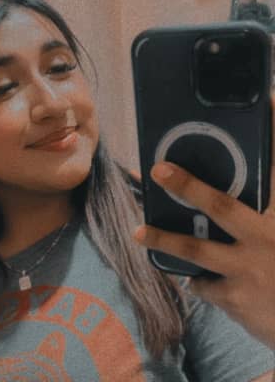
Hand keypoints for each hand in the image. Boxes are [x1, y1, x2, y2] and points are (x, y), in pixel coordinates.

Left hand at [133, 96, 274, 348]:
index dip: (272, 132)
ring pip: (194, 247)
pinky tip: (189, 274)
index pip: (272, 168)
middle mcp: (265, 236)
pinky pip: (200, 282)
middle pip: (219, 204)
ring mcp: (248, 268)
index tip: (265, 101)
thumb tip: (252, 187)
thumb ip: (263, 207)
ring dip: (163, 237)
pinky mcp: (236, 298)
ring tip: (138, 231)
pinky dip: (192, 277)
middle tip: (157, 169)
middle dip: (186, 185)